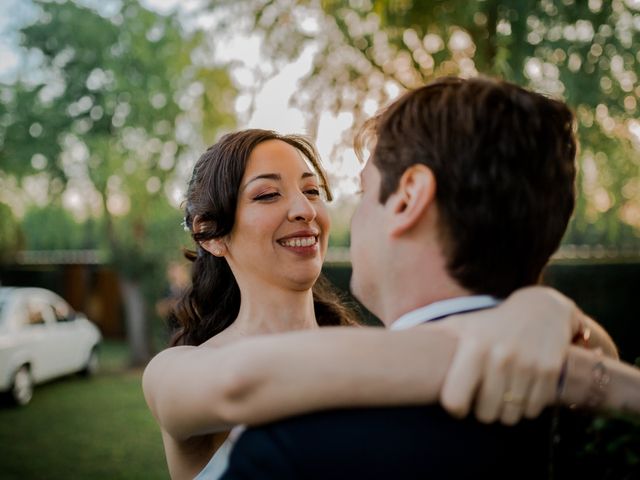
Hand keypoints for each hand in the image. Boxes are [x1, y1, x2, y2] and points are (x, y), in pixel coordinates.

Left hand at [439, 286, 578, 424]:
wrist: (541, 310)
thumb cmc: (490, 323)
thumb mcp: (460, 326)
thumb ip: (429, 336)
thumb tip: (390, 342)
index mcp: (472, 346)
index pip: (455, 401)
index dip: (456, 407)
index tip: (459, 402)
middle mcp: (499, 355)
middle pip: (485, 414)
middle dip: (483, 411)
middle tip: (484, 398)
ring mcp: (527, 364)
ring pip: (510, 417)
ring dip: (505, 412)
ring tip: (502, 393)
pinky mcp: (549, 372)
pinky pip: (532, 410)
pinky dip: (526, 407)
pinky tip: (522, 388)